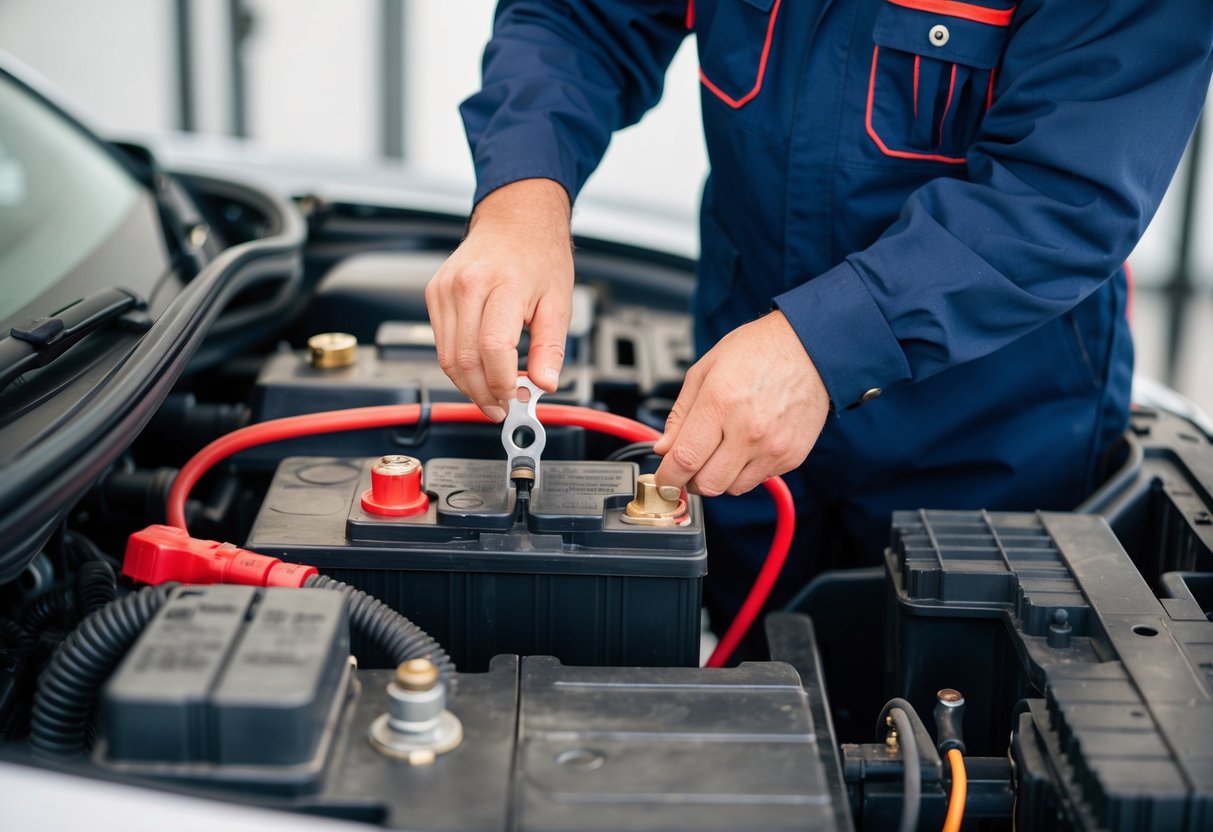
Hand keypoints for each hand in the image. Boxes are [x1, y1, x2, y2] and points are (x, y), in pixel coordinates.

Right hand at [425, 178, 573, 420]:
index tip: (515, 399)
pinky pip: (440, 342)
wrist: (515, 220)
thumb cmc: (538, 255)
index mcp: (502, 284)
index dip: (502, 383)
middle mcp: (466, 285)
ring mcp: (445, 288)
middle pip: (464, 358)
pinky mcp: (434, 293)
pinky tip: (478, 370)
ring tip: (491, 396)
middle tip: (502, 409)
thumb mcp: (559, 302)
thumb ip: (550, 347)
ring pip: (447, 356)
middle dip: (483, 393)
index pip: (492, 348)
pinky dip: (458, 364)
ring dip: (468, 385)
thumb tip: (545, 384)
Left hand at [653, 311, 829, 495]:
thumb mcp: (705, 370)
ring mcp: (772, 447)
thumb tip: (664, 448)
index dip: (667, 478)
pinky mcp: (791, 456)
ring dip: (719, 476)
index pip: (684, 460)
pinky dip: (745, 470)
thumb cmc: (757, 351)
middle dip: (691, 480)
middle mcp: (748, 430)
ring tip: (723, 449)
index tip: (663, 481)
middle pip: (707, 484)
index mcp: (720, 403)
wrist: (809, 348)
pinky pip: (758, 480)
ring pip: (732, 488)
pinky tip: (747, 445)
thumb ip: (680, 414)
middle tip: (691, 464)